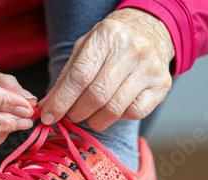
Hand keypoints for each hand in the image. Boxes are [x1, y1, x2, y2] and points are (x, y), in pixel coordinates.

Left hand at [39, 8, 174, 129]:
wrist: (149, 31)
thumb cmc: (111, 44)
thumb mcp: (83, 50)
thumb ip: (64, 78)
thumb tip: (47, 108)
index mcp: (106, 36)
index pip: (79, 76)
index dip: (62, 101)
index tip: (49, 116)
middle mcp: (131, 50)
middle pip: (97, 95)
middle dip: (77, 112)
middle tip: (71, 115)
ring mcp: (149, 68)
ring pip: (115, 108)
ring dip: (95, 120)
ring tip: (89, 115)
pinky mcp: (161, 85)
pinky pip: (135, 113)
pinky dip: (118, 118)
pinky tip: (112, 109)